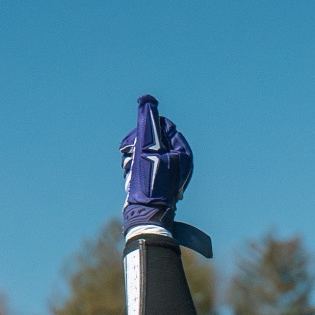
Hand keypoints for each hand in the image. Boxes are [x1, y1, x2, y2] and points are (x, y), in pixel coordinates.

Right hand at [120, 94, 193, 236]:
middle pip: (154, 140)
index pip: (162, 126)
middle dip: (138, 146)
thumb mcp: (147, 148)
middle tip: (130, 157)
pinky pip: (145, 166)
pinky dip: (136, 169)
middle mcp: (180, 162)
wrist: (146, 215)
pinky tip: (132, 179)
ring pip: (147, 153)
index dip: (145, 131)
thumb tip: (147, 99)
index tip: (136, 144)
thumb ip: (147, 123)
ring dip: (134, 158)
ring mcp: (171, 174)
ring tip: (131, 171)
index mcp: (183, 153)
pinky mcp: (160, 183)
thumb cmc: (148, 183)